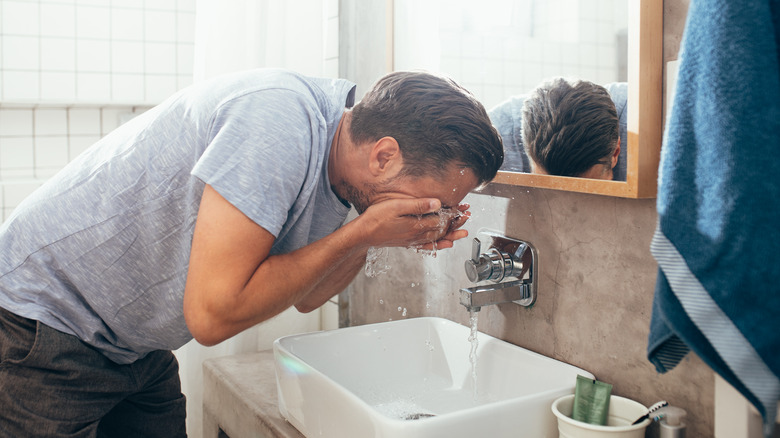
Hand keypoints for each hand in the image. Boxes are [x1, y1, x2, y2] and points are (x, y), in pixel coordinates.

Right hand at [354, 199, 470, 250]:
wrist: (362, 234)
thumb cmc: (376, 218)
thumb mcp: (396, 206)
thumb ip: (417, 205)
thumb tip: (437, 203)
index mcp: (416, 225)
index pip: (441, 219)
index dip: (453, 214)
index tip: (463, 209)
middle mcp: (416, 235)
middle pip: (442, 230)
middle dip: (455, 223)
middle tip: (466, 217)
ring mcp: (412, 240)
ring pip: (437, 239)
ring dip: (451, 235)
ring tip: (463, 233)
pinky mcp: (407, 243)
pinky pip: (426, 247)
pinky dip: (437, 246)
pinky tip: (443, 245)